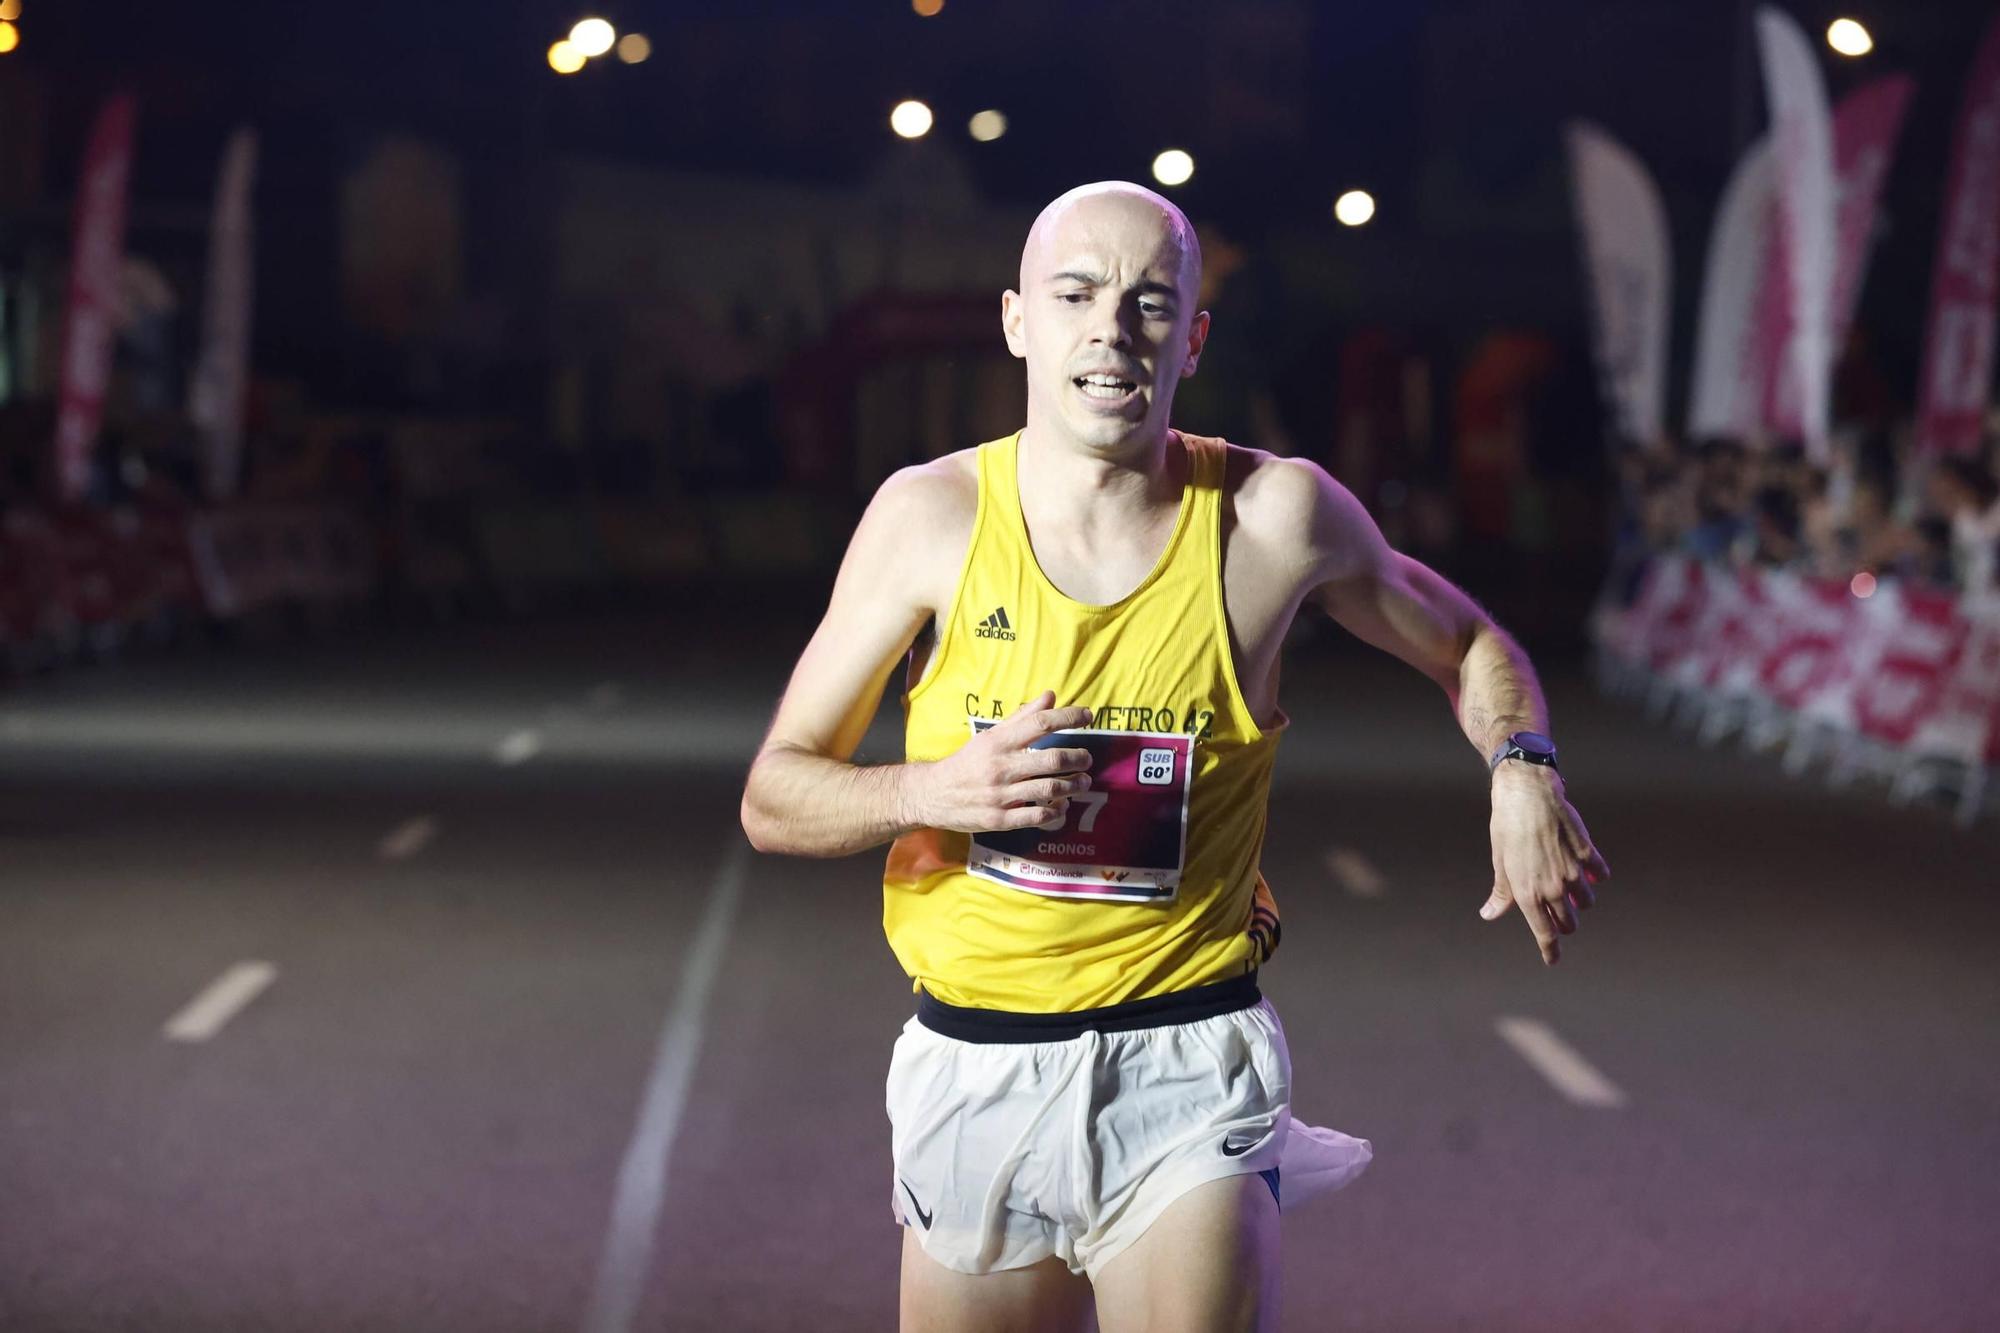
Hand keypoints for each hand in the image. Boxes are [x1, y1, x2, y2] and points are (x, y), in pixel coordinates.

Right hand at [904, 690, 1094, 833]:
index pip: (1040, 723)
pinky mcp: (998, 820)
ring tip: (1083, 781)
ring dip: (1073, 785)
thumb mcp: (990, 736)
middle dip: (1077, 758)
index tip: (1088, 716)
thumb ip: (1022, 717)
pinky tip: (1062, 805)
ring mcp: (1000, 795)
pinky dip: (1055, 811)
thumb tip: (1050, 696)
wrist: (932, 794)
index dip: (1068, 718)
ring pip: (1049, 789)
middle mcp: (1000, 767)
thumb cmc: (967, 762)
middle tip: (1087, 758)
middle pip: (1051, 760)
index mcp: (998, 742)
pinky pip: (1036, 816)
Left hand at [1479, 763, 1609, 965]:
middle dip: (1565, 923)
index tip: (1552, 960)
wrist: (1527, 794)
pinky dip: (1595, 875)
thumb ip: (1502, 893)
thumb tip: (1489, 914)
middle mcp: (1552, 887)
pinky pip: (1599, 874)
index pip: (1545, 934)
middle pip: (1569, 923)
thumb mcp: (1500, 862)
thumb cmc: (1507, 827)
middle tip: (1558, 913)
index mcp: (1527, 893)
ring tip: (1569, 887)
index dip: (1550, 950)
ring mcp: (1573, 871)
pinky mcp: (1587, 853)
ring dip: (1580, 900)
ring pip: (1586, 901)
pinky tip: (1587, 869)